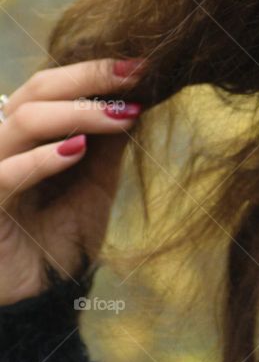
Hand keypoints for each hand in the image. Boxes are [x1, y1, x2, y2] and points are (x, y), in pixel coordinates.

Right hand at [0, 58, 145, 305]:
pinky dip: (42, 159)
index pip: (53, 85)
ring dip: (77, 113)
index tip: (142, 66)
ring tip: (122, 115)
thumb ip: (108, 145)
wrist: (39, 295)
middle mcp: (1, 142)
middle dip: (88, 78)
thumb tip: (136, 98)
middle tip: (135, 75)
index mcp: (27, 133)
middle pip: (37, 90)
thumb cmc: (61, 236)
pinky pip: (4, 174)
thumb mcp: (95, 184)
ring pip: (23, 121)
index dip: (94, 72)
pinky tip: (78, 149)